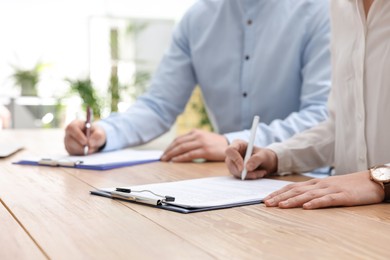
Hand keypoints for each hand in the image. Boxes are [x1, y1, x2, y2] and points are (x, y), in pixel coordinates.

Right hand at [64, 119, 105, 154]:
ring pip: (71, 148)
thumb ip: (97, 136)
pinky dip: (81, 153)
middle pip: (70, 140)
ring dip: (82, 150)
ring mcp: (67, 141)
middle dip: (81, 146)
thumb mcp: (100, 133)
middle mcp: (69, 132)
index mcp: (75, 124)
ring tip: (91, 148)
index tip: (86, 142)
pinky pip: (73, 153)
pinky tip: (87, 150)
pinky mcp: (69, 148)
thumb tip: (90, 143)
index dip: (78, 136)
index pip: (72, 128)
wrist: (94, 139)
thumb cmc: (96, 133)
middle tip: (90, 149)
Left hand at [160, 129, 228, 161]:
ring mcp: (201, 142)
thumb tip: (178, 151)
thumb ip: (192, 142)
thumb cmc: (215, 144)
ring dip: (171, 154)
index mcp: (195, 132)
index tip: (164, 153)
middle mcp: (197, 135)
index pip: (178, 139)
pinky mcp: (205, 150)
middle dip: (168, 151)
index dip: (169, 146)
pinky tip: (174, 161)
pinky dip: (180, 158)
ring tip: (165, 160)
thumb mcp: (203, 139)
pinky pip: (189, 154)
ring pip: (182, 148)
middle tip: (161, 158)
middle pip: (178, 143)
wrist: (230, 146)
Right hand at [225, 140, 277, 178]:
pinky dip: (249, 177)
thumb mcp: (264, 155)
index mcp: (238, 144)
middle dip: (242, 171)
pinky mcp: (236, 171)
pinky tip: (259, 174)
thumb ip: (256, 160)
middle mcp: (233, 154)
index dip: (235, 159)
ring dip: (248, 175)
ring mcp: (234, 163)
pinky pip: (239, 176)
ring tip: (261, 173)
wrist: (267, 163)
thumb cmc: (265, 156)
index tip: (243, 168)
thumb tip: (247, 167)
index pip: (230, 151)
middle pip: (230, 163)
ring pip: (235, 171)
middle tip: (255, 174)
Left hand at [264, 171, 384, 208]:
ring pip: (308, 195)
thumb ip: (312, 191)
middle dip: (279, 197)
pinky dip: (315, 203)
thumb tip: (296, 198)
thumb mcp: (327, 187)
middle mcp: (319, 185)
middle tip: (266, 203)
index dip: (278, 193)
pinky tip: (306, 208)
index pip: (292, 187)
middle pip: (295, 190)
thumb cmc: (347, 185)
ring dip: (292, 200)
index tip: (265, 199)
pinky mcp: (342, 196)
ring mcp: (330, 190)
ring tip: (280, 206)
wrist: (370, 181)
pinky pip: (327, 200)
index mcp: (314, 183)